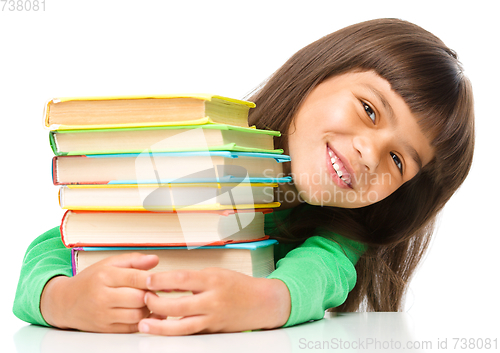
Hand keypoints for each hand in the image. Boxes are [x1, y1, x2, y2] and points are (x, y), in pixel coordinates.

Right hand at [40, 252, 158, 332]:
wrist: (64, 302)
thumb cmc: (90, 280)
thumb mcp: (109, 264)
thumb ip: (133, 260)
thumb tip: (155, 260)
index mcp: (104, 276)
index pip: (134, 277)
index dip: (152, 279)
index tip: (163, 279)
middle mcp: (102, 297)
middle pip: (138, 298)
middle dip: (152, 294)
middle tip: (157, 290)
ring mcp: (103, 315)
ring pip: (137, 314)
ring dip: (149, 308)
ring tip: (150, 300)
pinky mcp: (105, 329)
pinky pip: (131, 327)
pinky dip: (143, 320)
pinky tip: (146, 312)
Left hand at [138, 267, 290, 334]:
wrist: (261, 303)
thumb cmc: (238, 285)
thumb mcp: (215, 273)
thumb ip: (191, 279)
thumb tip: (165, 283)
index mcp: (213, 280)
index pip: (182, 279)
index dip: (161, 280)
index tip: (147, 280)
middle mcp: (213, 300)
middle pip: (179, 305)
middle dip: (157, 303)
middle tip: (144, 299)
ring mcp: (213, 318)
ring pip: (182, 326)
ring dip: (160, 326)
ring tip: (144, 323)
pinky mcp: (212, 331)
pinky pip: (190, 332)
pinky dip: (174, 331)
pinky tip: (162, 329)